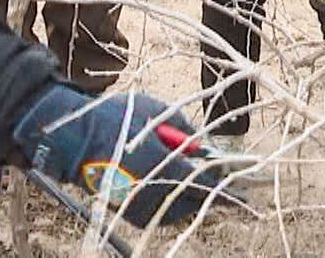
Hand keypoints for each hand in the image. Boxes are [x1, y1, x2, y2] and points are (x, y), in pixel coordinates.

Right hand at [16, 86, 222, 227]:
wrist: (75, 138)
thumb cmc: (117, 118)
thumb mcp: (157, 112)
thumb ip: (184, 130)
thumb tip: (202, 145)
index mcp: (164, 167)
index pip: (206, 183)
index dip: (228, 187)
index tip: (249, 192)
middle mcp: (154, 192)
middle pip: (195, 200)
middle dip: (209, 189)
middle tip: (222, 180)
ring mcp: (140, 205)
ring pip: (178, 209)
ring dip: (190, 196)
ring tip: (194, 179)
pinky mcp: (129, 211)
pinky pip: (160, 212)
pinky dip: (171, 201)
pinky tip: (173, 186)